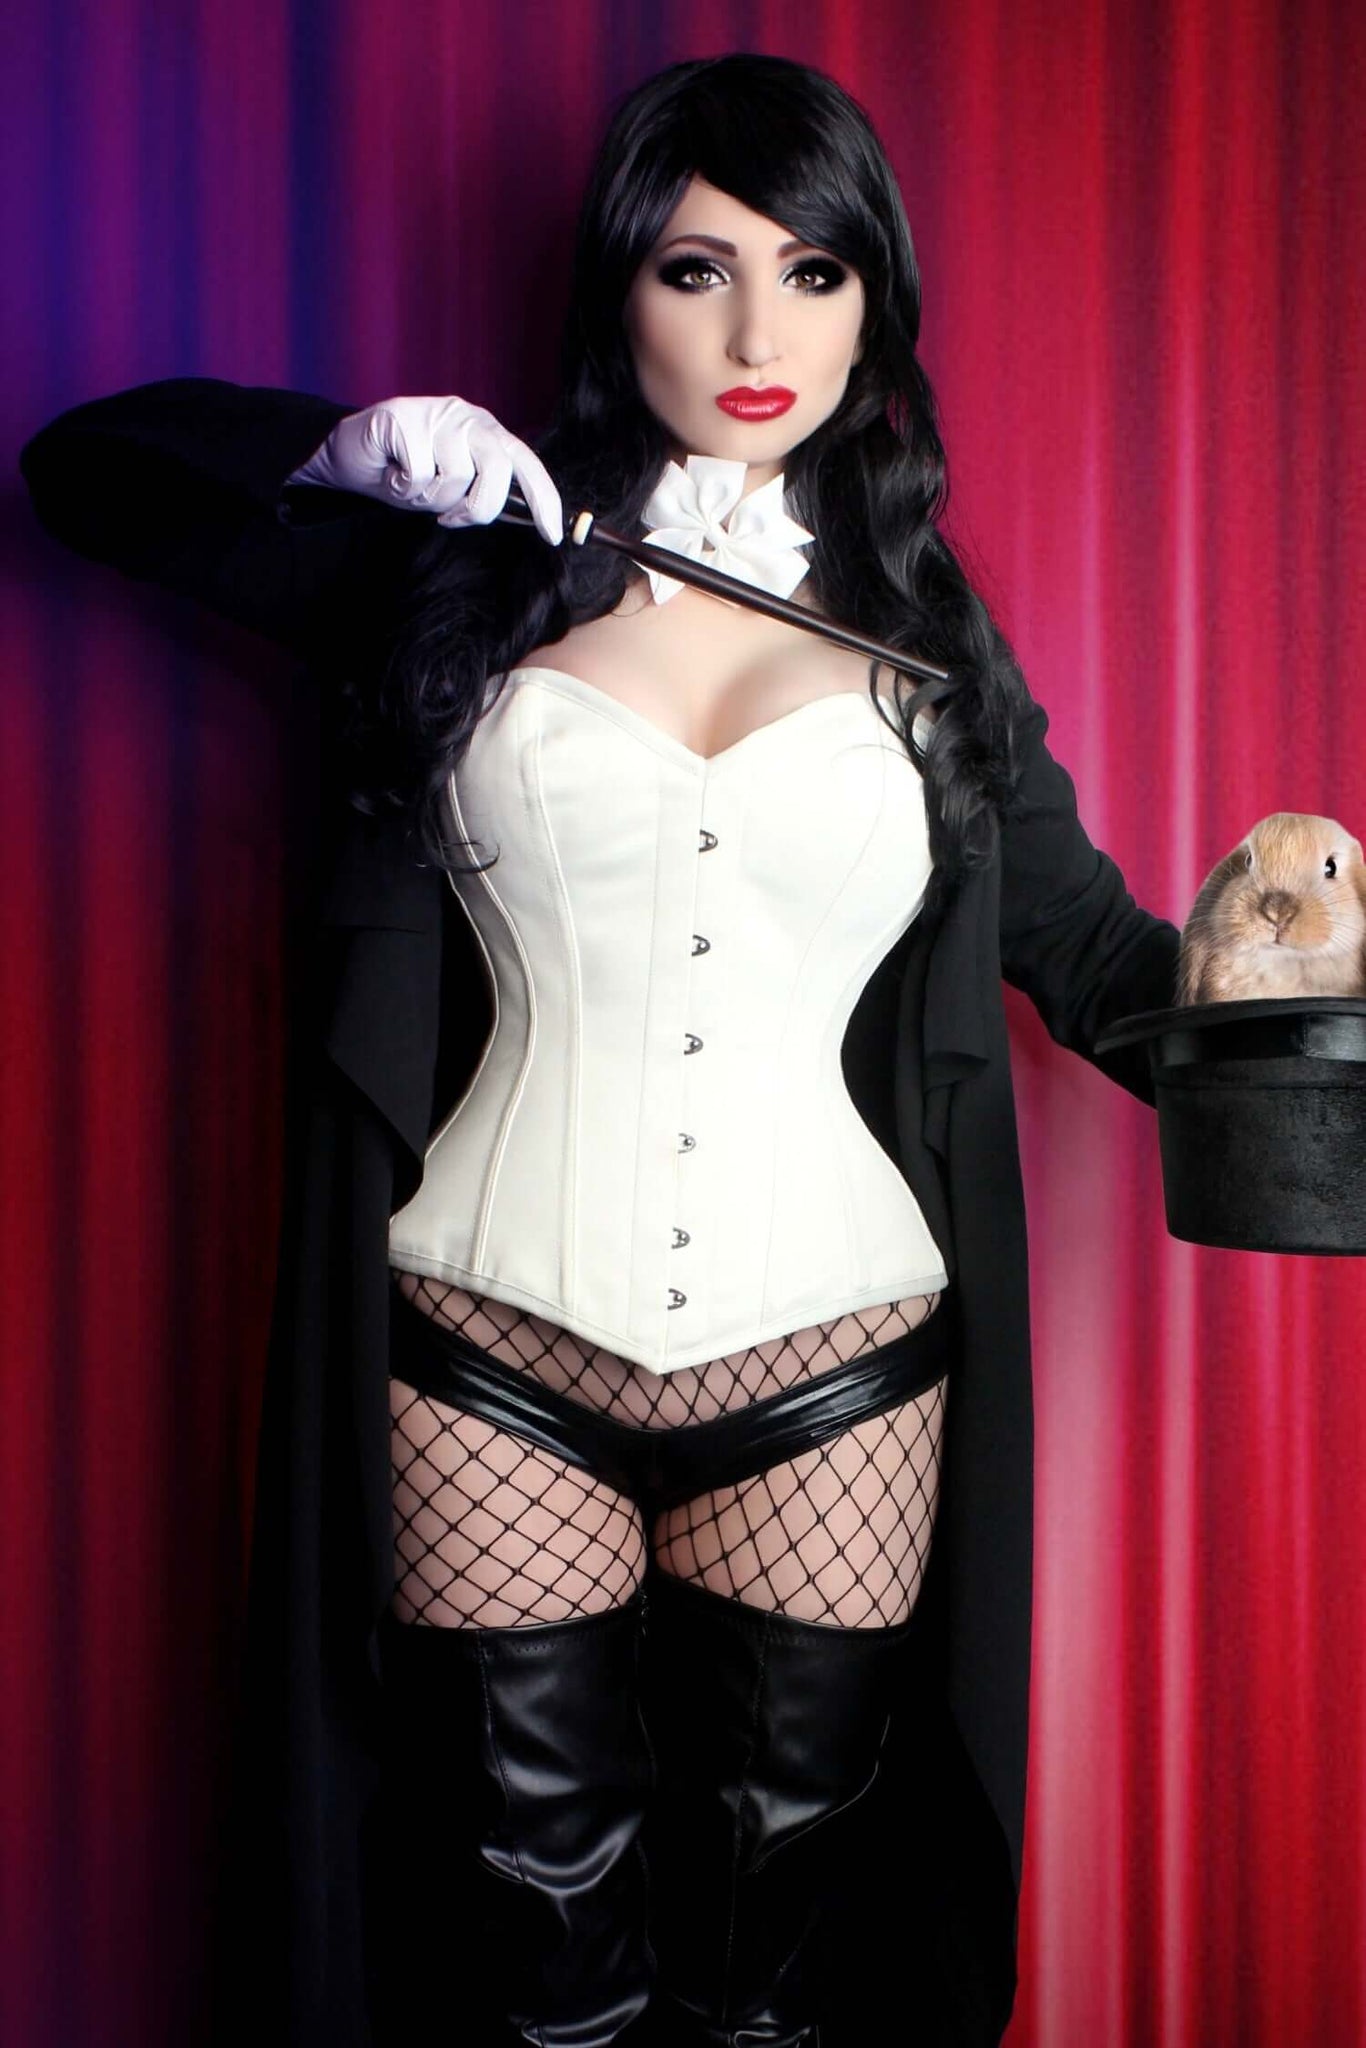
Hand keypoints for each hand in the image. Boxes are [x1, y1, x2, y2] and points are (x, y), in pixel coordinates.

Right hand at [284, 395, 562, 544]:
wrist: (349, 456)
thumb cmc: (405, 474)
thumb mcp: (451, 489)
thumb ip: (482, 494)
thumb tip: (525, 518)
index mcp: (487, 433)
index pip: (525, 463)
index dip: (543, 499)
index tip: (552, 535)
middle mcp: (468, 418)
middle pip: (498, 469)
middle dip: (478, 507)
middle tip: (449, 517)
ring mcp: (437, 414)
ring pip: (456, 475)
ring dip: (430, 498)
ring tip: (411, 485)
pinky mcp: (403, 417)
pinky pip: (419, 473)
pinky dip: (402, 487)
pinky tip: (392, 474)